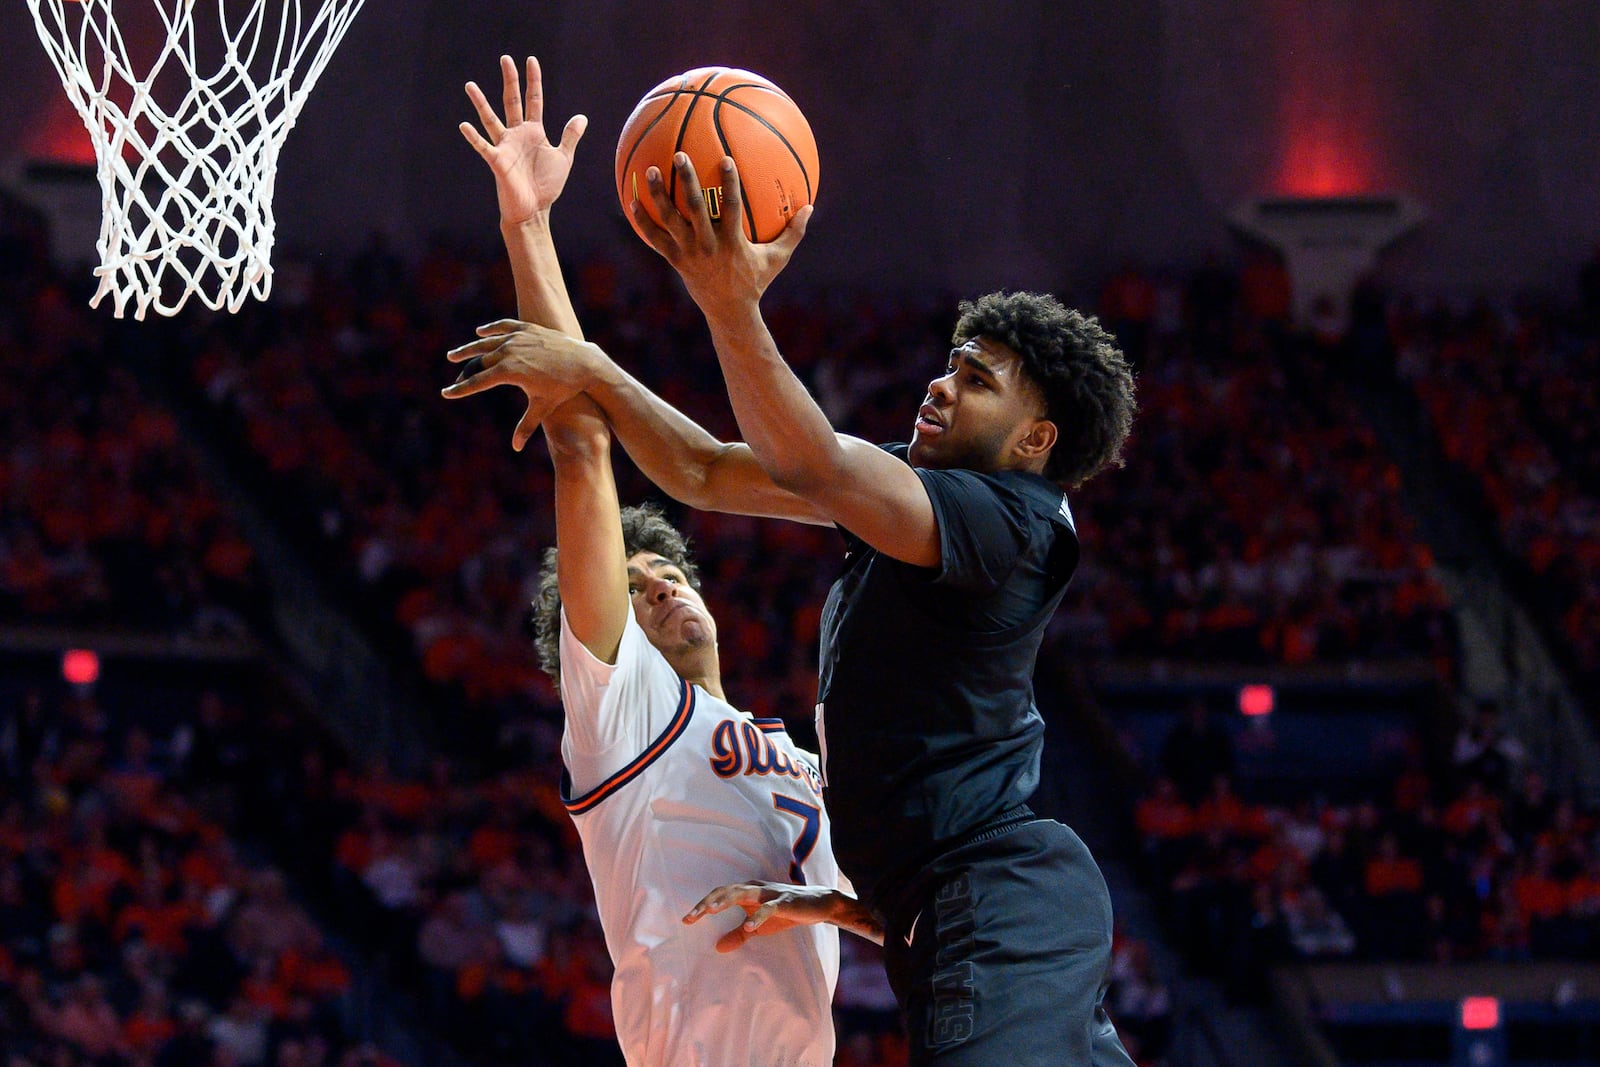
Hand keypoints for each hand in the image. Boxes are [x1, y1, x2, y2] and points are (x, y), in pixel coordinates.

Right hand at [441, 320, 608, 450]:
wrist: (584, 362)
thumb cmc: (563, 388)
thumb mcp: (542, 407)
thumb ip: (526, 426)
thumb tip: (517, 448)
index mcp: (509, 371)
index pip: (477, 382)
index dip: (461, 389)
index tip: (446, 394)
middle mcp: (509, 352)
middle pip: (478, 361)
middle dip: (464, 370)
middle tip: (454, 377)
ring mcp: (518, 338)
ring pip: (487, 343)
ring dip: (470, 349)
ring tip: (455, 355)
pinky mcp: (528, 329)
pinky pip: (504, 327)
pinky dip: (491, 330)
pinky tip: (480, 332)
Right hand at [460, 55, 587, 225]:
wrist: (534, 210)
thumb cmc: (546, 185)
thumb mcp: (563, 158)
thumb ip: (570, 136)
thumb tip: (582, 117)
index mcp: (534, 132)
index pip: (534, 100)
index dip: (533, 81)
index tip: (531, 60)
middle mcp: (517, 135)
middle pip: (512, 102)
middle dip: (510, 81)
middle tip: (505, 58)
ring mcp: (505, 146)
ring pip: (491, 119)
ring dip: (481, 103)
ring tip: (470, 85)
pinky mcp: (497, 161)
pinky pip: (483, 146)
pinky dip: (474, 137)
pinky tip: (464, 124)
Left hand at [631, 154, 811, 320]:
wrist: (730, 313)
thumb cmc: (756, 281)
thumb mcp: (778, 259)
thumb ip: (793, 233)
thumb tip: (810, 207)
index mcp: (732, 243)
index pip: (730, 208)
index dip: (728, 183)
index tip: (725, 159)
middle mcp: (708, 246)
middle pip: (695, 209)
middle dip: (687, 181)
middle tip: (679, 155)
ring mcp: (689, 253)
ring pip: (670, 221)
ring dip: (659, 195)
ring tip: (650, 170)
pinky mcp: (676, 261)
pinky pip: (656, 239)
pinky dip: (644, 221)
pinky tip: (632, 201)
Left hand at [683, 881, 877, 951]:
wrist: (818, 905)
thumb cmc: (784, 912)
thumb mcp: (758, 926)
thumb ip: (738, 935)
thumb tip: (717, 948)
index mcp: (747, 891)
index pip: (720, 894)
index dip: (702, 906)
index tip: (686, 920)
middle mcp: (755, 887)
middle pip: (726, 890)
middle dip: (708, 902)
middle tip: (692, 916)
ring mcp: (770, 893)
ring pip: (744, 892)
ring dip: (726, 900)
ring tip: (711, 911)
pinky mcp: (785, 901)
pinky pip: (769, 907)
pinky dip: (758, 916)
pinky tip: (749, 927)